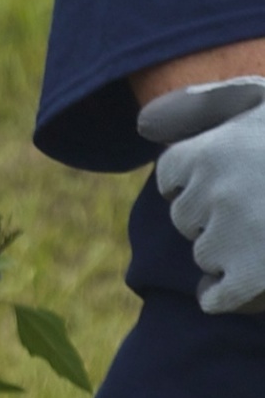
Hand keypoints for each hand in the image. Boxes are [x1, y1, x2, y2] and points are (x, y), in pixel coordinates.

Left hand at [142, 78, 264, 313]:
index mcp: (209, 152)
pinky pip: (215, 297)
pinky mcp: (252, 279)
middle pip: (185, 218)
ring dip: (229, 252)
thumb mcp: (260, 100)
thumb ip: (201, 104)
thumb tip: (143, 126)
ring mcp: (232, 239)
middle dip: (216, 216)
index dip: (202, 182)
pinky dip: (225, 295)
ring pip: (203, 255)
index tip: (238, 179)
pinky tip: (252, 281)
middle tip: (263, 209)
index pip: (171, 178)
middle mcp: (213, 194)